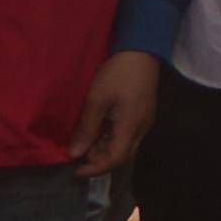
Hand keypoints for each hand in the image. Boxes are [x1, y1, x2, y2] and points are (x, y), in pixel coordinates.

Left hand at [74, 51, 160, 178]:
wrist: (141, 50)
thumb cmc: (117, 74)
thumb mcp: (96, 99)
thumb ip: (87, 129)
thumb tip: (75, 154)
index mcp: (131, 126)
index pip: (115, 159)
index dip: (95, 169)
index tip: (76, 170)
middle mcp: (142, 128)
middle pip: (122, 156)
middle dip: (100, 160)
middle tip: (79, 153)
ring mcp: (145, 120)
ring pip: (125, 145)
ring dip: (105, 148)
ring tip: (86, 139)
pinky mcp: (144, 113)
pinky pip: (128, 134)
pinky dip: (112, 138)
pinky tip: (100, 129)